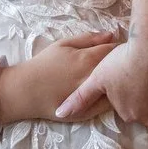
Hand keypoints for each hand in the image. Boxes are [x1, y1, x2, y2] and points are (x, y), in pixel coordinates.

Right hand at [0, 31, 116, 122]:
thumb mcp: (63, 44)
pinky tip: (106, 93)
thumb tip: (111, 35)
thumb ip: (88, 38)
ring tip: (114, 78)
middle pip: (119, 70)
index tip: (121, 48)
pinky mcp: (88, 113)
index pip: (115, 51)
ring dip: (118, 82)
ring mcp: (92, 97)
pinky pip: (108, 106)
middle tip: (120, 62)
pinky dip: (111, 98)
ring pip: (116, 89)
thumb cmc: (43, 64)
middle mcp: (94, 79)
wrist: (25, 91)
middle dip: (122, 64)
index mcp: (88, 59)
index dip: (120, 48)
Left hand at [54, 37, 147, 124]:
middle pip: (146, 108)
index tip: (129, 75)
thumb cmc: (124, 60)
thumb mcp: (98, 78)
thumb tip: (60, 115)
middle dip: (145, 94)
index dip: (128, 90)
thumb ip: (80, 98)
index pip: (127, 106)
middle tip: (144, 72)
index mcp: (127, 114)